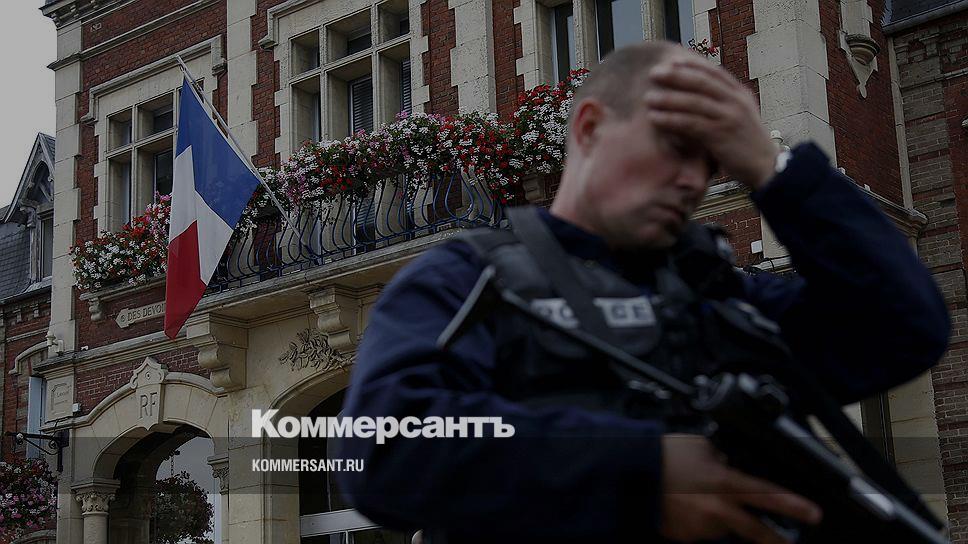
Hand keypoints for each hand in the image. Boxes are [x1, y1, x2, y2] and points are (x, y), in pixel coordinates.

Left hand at [644, 56, 778, 189]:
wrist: (766, 167)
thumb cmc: (747, 144)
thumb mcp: (740, 117)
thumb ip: (723, 104)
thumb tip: (699, 95)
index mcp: (740, 94)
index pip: (714, 72)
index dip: (692, 65)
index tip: (673, 61)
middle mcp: (735, 102)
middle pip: (701, 82)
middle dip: (676, 76)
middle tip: (654, 73)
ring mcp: (729, 117)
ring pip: (693, 102)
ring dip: (668, 99)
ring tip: (648, 98)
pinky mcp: (720, 135)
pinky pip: (690, 124)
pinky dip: (670, 120)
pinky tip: (655, 118)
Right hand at [660, 434, 821, 543]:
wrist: (630, 476)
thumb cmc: (662, 457)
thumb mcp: (699, 446)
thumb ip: (720, 457)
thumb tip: (728, 462)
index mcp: (725, 482)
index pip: (768, 495)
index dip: (794, 506)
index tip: (813, 514)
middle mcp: (718, 509)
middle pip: (757, 530)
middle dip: (777, 539)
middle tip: (789, 543)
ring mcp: (701, 527)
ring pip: (721, 525)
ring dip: (718, 515)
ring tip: (695, 496)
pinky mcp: (685, 536)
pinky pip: (698, 529)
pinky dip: (696, 519)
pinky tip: (682, 504)